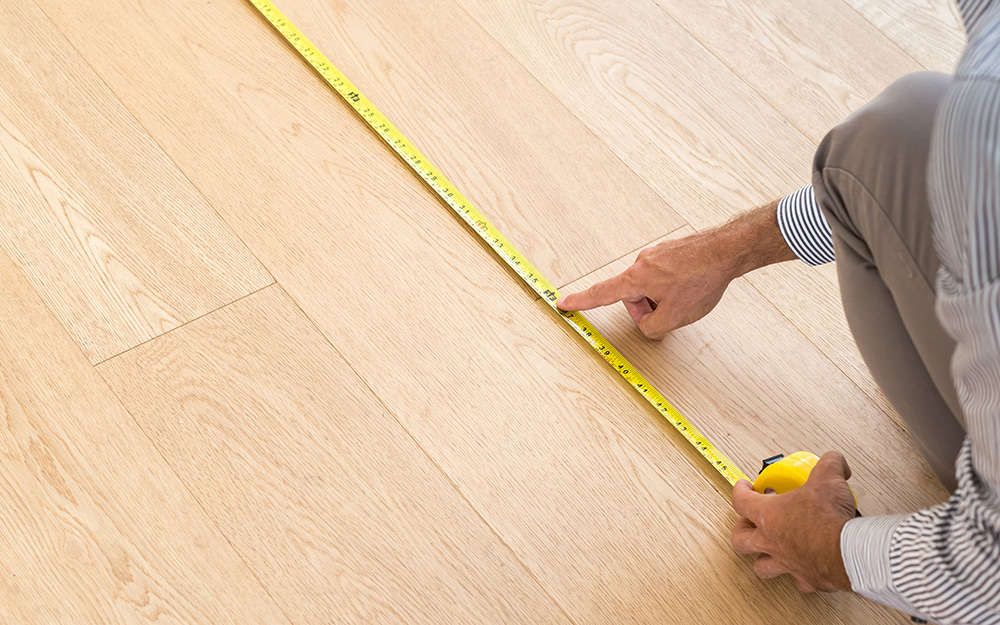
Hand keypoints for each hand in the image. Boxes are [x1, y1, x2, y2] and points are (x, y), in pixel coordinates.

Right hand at [556, 232, 740, 338]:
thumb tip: (648, 324)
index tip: (564, 303)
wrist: (727, 250)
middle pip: (632, 295)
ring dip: (663, 298)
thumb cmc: (702, 279)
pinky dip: (674, 286)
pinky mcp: (671, 251)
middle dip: (647, 309)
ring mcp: (656, 254)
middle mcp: (641, 263)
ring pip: (650, 286)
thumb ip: (652, 327)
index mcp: (636, 279)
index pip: (601, 293)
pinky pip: (664, 276)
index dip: (581, 301)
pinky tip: (691, 287)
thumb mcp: (675, 317)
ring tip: (686, 298)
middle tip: (670, 314)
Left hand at [730, 451, 856, 592]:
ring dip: (761, 559)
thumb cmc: (830, 519)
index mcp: (768, 515)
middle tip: (748, 523)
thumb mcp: (828, 478)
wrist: (848, 550)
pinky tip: (803, 569)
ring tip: (766, 552)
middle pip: (740, 539)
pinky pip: (797, 581)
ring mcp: (786, 562)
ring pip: (761, 566)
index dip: (740, 490)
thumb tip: (834, 461)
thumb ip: (828, 464)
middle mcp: (771, 541)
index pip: (740, 500)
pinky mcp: (806, 578)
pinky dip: (799, 575)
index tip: (744, 487)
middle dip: (741, 530)